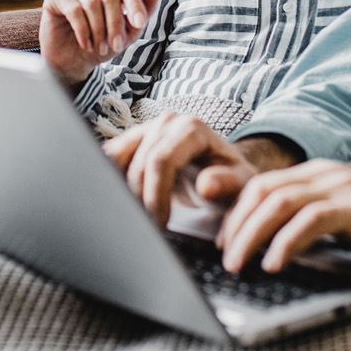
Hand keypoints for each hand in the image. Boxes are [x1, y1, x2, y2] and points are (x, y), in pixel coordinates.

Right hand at [39, 0, 161, 89]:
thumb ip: (144, 10)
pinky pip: (73, 9)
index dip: (135, 5)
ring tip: (99, 47)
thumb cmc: (101, 43)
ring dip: (98, 30)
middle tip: (115, 46)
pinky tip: (85, 44)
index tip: (139, 24)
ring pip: (92, 1)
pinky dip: (83, 30)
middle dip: (115, 23)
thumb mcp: (128, 31)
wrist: (73, 62)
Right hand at [103, 113, 275, 229]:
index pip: (160, 160)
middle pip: (138, 164)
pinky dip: (111, 180)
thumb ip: (227, 184)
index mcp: (192, 128)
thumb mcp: (241, 184)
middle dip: (140, 200)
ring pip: (117, 160)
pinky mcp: (133, 141)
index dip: (155, 196)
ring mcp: (148, 129)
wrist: (224, 173)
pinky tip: (121, 201)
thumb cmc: (232, 180)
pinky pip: (110, 157)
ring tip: (137, 216)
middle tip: (147, 228)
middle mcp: (167, 122)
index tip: (159, 224)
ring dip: (122, 191)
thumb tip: (206, 185)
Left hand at [218, 166, 350, 291]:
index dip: (236, 212)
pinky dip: (287, 241)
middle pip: (263, 191)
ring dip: (252, 234)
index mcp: (317, 173)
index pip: (261, 185)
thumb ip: (310, 217)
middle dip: (236, 225)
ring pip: (280, 202)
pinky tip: (276, 262)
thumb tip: (269, 241)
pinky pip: (312, 220)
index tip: (223, 240)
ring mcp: (343, 186)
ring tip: (240, 263)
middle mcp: (325, 173)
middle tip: (224, 256)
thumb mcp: (342, 215)